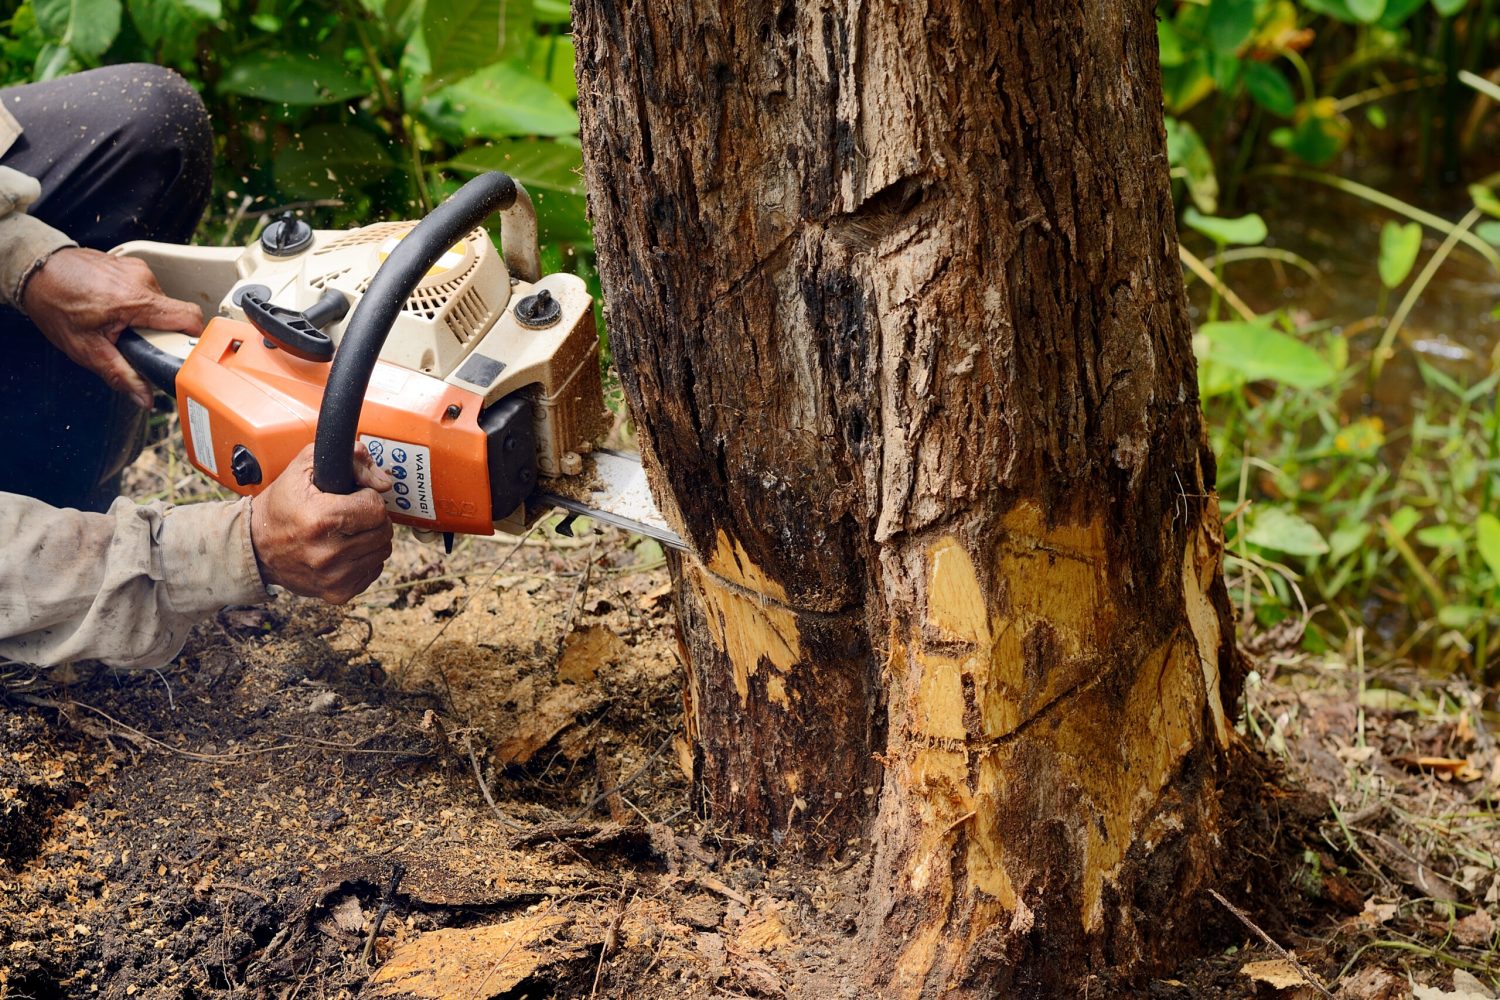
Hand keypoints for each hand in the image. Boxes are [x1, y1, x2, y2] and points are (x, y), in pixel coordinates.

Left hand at [20, 247, 203, 409]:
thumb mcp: (86, 348)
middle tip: (137, 342)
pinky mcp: (132, 265)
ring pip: (162, 303)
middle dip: (161, 333)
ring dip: (149, 318)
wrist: (35, 270)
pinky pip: (149, 290)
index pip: (189, 318)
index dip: (194, 339)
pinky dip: (139, 304)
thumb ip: (120, 374)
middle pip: (175, 314)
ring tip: (121, 324)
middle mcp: (142, 280)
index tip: (186, 353)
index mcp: (135, 300)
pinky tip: (116, 309)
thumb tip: (144, 397)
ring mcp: (138, 269)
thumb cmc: (55, 304)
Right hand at [250, 444, 394, 603]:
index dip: (367, 497)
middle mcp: (327, 553)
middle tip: (351, 513)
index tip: (352, 497)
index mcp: (320, 519)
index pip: (376, 508)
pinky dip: (365, 558)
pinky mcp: (337, 593)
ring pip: (383, 551)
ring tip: (347, 530)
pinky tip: (345, 549)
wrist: (256, 547)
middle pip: (383, 530)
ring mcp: (333, 577)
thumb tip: (384, 481)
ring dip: (371, 537)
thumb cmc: (282, 505)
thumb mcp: (305, 467)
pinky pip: (374, 570)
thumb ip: (350, 459)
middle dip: (372, 517)